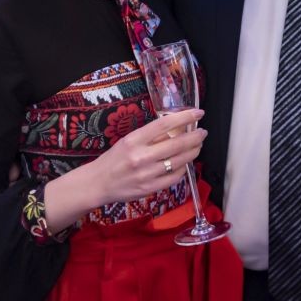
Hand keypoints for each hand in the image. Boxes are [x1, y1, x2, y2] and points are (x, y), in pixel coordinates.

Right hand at [88, 108, 206, 204]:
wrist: (98, 183)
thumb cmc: (114, 159)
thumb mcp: (128, 140)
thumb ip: (150, 135)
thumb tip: (177, 126)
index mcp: (134, 140)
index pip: (165, 124)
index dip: (185, 117)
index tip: (198, 113)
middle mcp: (141, 156)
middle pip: (177, 143)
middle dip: (195, 136)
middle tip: (203, 132)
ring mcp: (146, 174)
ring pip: (180, 161)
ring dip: (193, 151)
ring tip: (197, 146)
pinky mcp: (150, 188)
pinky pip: (174, 177)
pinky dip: (183, 168)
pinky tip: (185, 163)